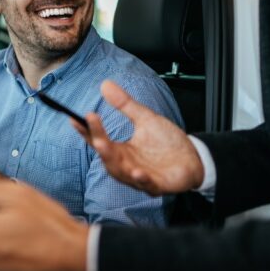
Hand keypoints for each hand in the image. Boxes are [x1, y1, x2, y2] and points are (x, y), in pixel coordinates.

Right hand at [71, 80, 203, 194]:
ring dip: (112, 160)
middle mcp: (126, 165)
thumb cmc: (167, 143)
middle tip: (91, 124)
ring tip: (105, 145)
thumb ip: (125, 105)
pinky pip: (146, 185)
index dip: (86, 130)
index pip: (98, 140)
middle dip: (98, 141)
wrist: (193, 159)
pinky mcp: (157, 185)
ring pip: (121, 172)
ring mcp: (140, 176)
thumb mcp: (145, 119)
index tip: (75, 118)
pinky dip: (141, 179)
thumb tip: (105, 84)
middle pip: (107, 155)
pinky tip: (137, 172)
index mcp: (121, 150)